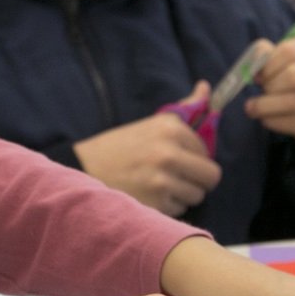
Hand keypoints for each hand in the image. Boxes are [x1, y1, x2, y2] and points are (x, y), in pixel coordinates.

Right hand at [74, 88, 221, 215]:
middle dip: (197, 179)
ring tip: (158, 185)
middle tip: (177, 177)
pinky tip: (149, 195)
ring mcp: (164, 179)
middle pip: (211, 177)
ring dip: (182, 194)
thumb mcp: (151, 124)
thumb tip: (205, 86)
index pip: (207, 151)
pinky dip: (168, 206)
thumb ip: (184, 108)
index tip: (177, 157)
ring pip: (197, 195)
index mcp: (171, 127)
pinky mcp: (157, 203)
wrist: (83, 170)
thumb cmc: (119, 147)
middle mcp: (170, 152)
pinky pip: (180, 209)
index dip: (194, 158)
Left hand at [244, 35, 294, 144]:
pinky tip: (267, 119)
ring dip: (266, 106)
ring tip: (253, 108)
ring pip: (293, 101)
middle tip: (261, 93)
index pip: (289, 51)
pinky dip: (274, 122)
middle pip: (293, 76)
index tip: (258, 76)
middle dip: (269, 86)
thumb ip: (265, 56)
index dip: (267, 65)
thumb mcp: (284, 61)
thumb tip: (253, 65)